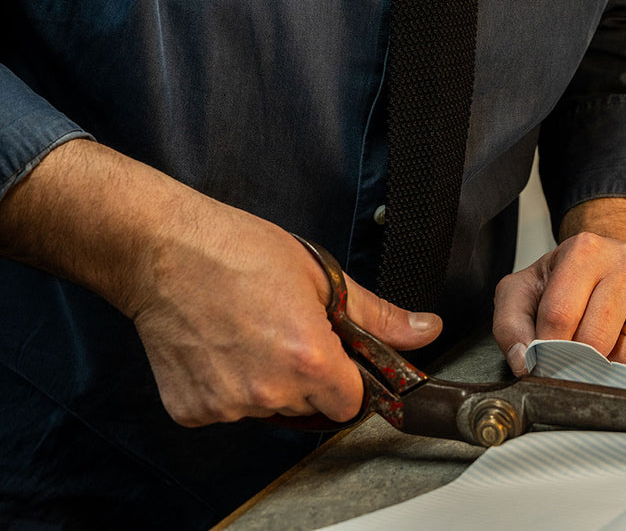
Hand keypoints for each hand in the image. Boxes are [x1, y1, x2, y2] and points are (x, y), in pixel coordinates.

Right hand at [0, 139, 440, 429]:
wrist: (163, 250)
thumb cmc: (237, 250)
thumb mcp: (319, 274)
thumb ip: (377, 315)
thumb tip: (426, 330)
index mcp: (308, 358)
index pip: (349, 403)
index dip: (344, 376)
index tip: (332, 353)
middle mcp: (268, 391)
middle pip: (307, 406)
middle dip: (305, 375)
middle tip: (282, 327)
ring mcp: (226, 406)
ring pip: (265, 407)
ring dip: (263, 380)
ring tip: (245, 329)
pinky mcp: (191, 411)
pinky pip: (225, 409)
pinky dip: (225, 384)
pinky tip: (217, 343)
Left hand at [493, 212, 625, 376]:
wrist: (615, 258)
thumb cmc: (567, 280)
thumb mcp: (525, 292)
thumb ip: (511, 325)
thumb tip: (525, 361)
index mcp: (584, 249)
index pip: (560, 318)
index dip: (547, 350)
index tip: (544, 362)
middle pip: (596, 341)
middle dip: (579, 361)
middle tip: (574, 358)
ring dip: (611, 364)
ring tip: (602, 344)